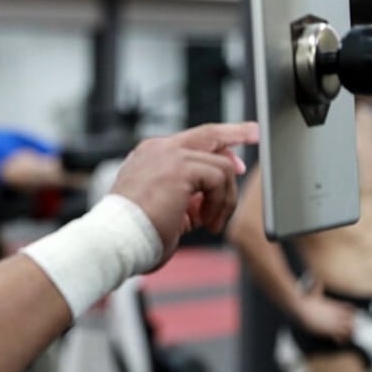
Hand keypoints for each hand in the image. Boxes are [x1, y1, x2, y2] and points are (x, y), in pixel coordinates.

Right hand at [108, 122, 257, 264]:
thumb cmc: (134, 233)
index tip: (234, 153)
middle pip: (208, 133)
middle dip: (236, 133)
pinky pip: (220, 179)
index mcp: (149, 157)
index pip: (191, 143)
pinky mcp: (180, 167)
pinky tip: (206, 222)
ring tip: (211, 223)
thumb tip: (209, 197)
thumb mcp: (165, 209)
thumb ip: (186, 197)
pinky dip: (220, 204)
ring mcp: (168, 154)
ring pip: (221, 165)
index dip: (217, 147)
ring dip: (224, 199)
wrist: (116, 238)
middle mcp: (158, 149)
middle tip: (255, 134)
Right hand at [295, 281, 354, 343]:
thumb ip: (318, 286)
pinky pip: (340, 337)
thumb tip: (318, 280)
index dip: (352, 313)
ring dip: (348, 332)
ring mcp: (333, 323)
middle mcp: (337, 315)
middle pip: (353, 321)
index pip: (351, 309)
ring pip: (349, 330)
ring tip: (345, 335)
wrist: (301, 309)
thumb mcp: (314, 292)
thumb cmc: (306, 301)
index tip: (351, 315)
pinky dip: (341, 340)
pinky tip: (339, 341)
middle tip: (350, 327)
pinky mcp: (328, 330)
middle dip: (352, 324)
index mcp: (335, 306)